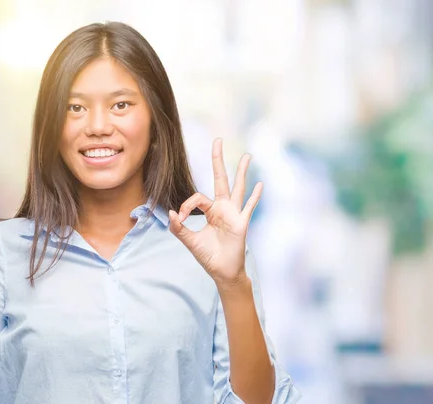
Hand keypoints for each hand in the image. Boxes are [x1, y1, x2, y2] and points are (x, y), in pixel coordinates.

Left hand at [168, 138, 262, 285]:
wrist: (222, 272)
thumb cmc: (208, 256)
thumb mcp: (190, 241)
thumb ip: (179, 227)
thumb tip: (172, 212)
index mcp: (210, 211)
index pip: (197, 197)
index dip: (187, 205)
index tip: (181, 218)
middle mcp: (223, 208)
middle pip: (220, 179)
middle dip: (217, 160)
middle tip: (217, 140)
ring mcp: (234, 214)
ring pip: (238, 188)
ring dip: (242, 172)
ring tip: (247, 155)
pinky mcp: (241, 223)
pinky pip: (249, 207)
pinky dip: (255, 197)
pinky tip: (260, 184)